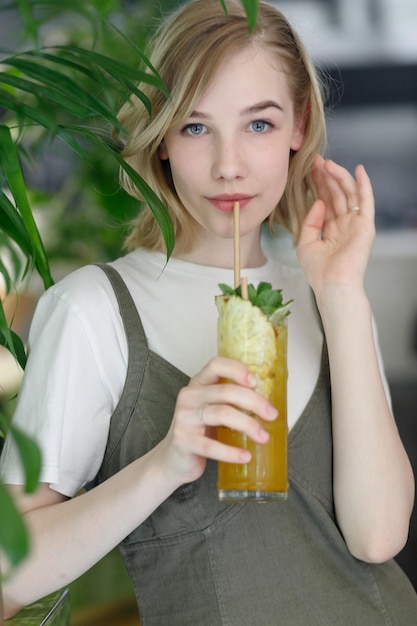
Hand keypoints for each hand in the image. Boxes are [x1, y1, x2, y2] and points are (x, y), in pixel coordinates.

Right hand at [157, 356, 277, 487]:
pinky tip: (246, 456)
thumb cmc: (199, 431)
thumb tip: (268, 402)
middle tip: (272, 414)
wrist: (172, 459)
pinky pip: (211, 446)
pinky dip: (231, 452)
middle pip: (226, 391)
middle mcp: (189, 397)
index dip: (237, 369)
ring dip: (248, 425)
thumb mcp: (211, 409)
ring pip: (222, 414)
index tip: (256, 381)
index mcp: (198, 384)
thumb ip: (230, 400)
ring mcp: (184, 419)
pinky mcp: (183, 441)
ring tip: (264, 437)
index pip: (216, 365)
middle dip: (254, 402)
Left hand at [296, 155, 374, 301]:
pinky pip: (366, 200)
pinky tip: (359, 169)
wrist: (332, 285)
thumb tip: (318, 201)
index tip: (309, 170)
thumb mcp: (305, 243)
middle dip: (326, 177)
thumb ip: (310, 221)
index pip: (326, 201)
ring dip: (339, 177)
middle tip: (316, 161)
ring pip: (349, 194)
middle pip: (336, 194)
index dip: (318, 185)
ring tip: (327, 163)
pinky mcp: (366, 225)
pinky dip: (364, 184)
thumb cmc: (319, 272)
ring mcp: (356, 224)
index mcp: (331, 230)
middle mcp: (344, 225)